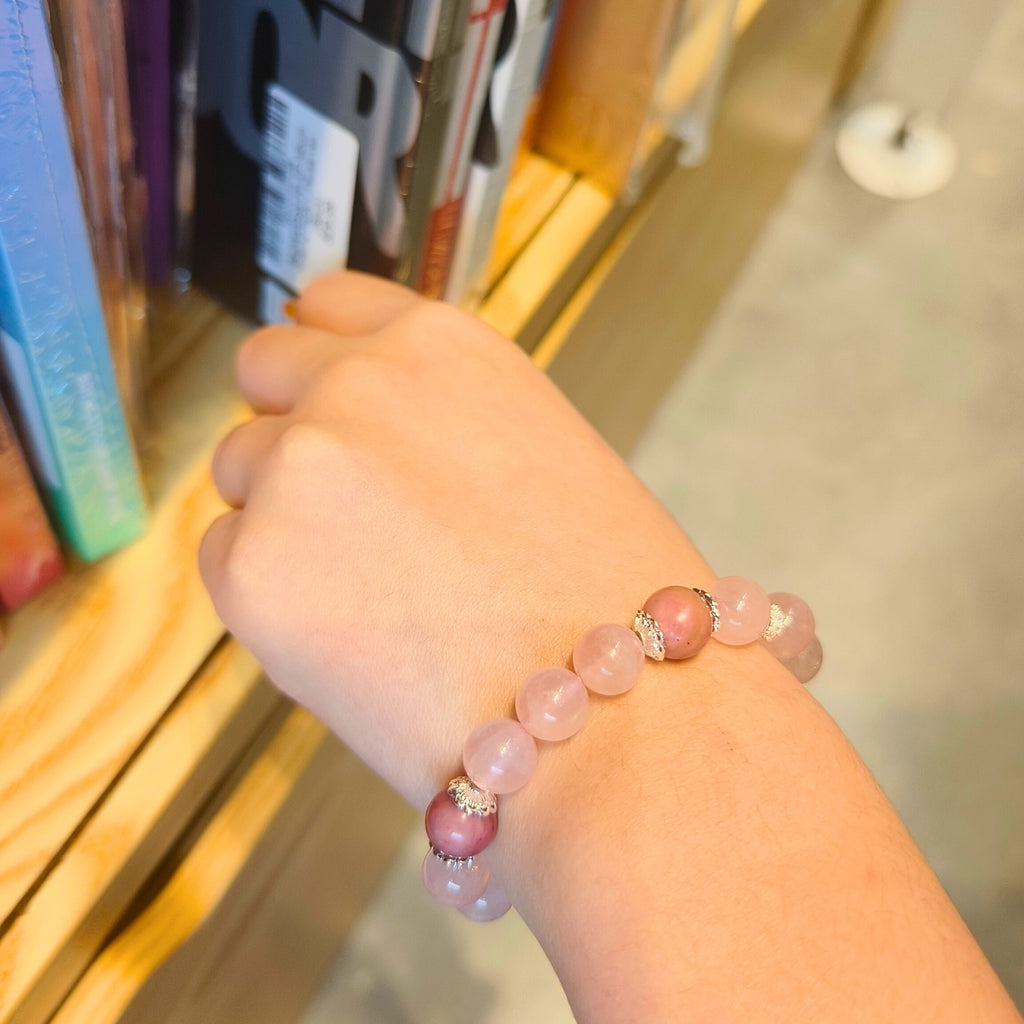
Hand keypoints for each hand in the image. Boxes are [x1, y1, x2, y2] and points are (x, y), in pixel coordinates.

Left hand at [199, 272, 708, 805]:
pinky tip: (351, 635)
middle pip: (262, 370)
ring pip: (241, 472)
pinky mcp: (253, 569)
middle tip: (341, 506)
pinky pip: (225, 560)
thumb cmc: (602, 594)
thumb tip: (366, 438)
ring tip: (368, 589)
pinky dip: (269, 594)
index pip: (330, 301)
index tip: (319, 387)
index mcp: (439, 347)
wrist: (613, 706)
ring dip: (282, 513)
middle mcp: (356, 384)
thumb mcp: (534, 447)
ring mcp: (297, 471)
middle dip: (291, 423)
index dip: (323, 351)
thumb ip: (438, 418)